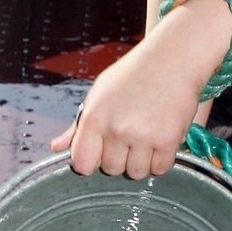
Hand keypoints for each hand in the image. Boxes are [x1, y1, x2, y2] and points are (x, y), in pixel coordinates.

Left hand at [49, 0, 230, 178]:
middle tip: (129, 137)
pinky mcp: (168, 140)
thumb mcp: (100, 93)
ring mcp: (143, 136)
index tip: (99, 154)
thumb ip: (78, 126)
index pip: (82, 163)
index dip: (90, 161)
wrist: (174, 57)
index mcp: (94, 117)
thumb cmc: (135, 73)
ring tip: (146, 138)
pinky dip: (161, 160)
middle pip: (111, 169)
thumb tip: (57, 147)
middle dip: (119, 158)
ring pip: (136, 173)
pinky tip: (161, 140)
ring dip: (140, 162)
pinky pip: (160, 169)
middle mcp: (116, 129)